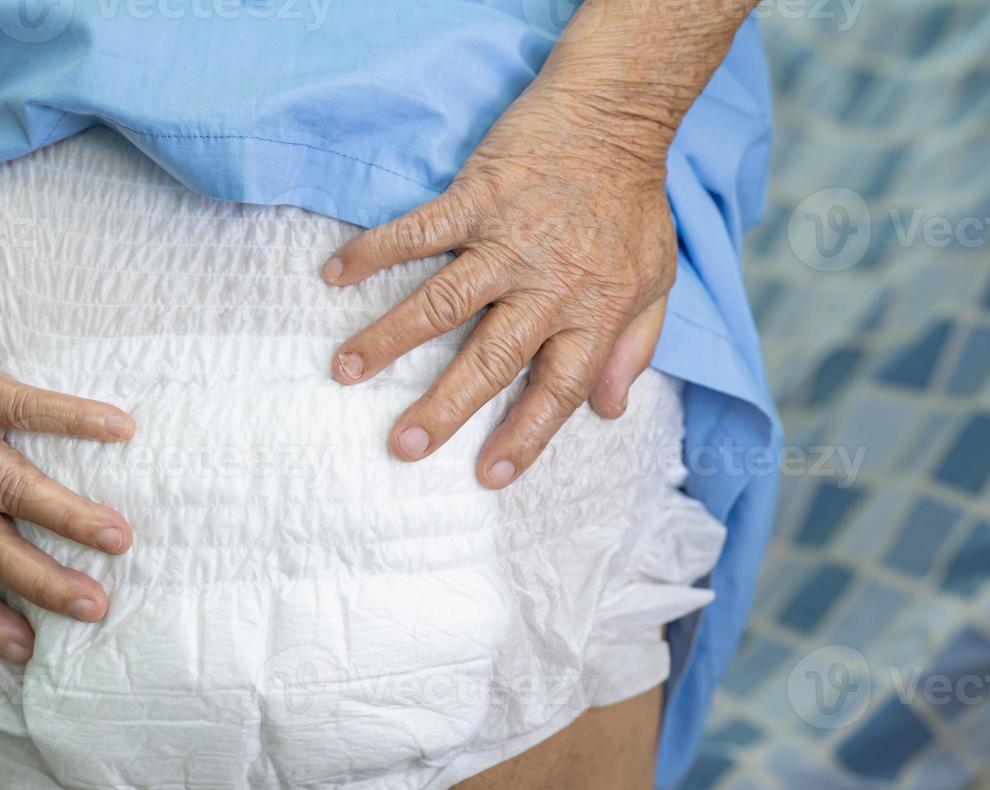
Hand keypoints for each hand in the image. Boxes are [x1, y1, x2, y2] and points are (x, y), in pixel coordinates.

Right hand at [323, 60, 681, 488]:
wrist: (619, 111)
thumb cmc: (634, 201)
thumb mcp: (656, 281)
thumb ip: (634, 348)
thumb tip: (608, 412)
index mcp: (594, 311)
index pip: (558, 389)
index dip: (526, 436)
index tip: (489, 477)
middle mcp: (549, 285)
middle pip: (491, 358)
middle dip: (444, 406)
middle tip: (402, 447)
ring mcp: (508, 239)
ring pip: (442, 300)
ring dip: (390, 337)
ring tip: (344, 371)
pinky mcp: (478, 196)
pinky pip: (418, 230)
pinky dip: (374, 250)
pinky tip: (334, 274)